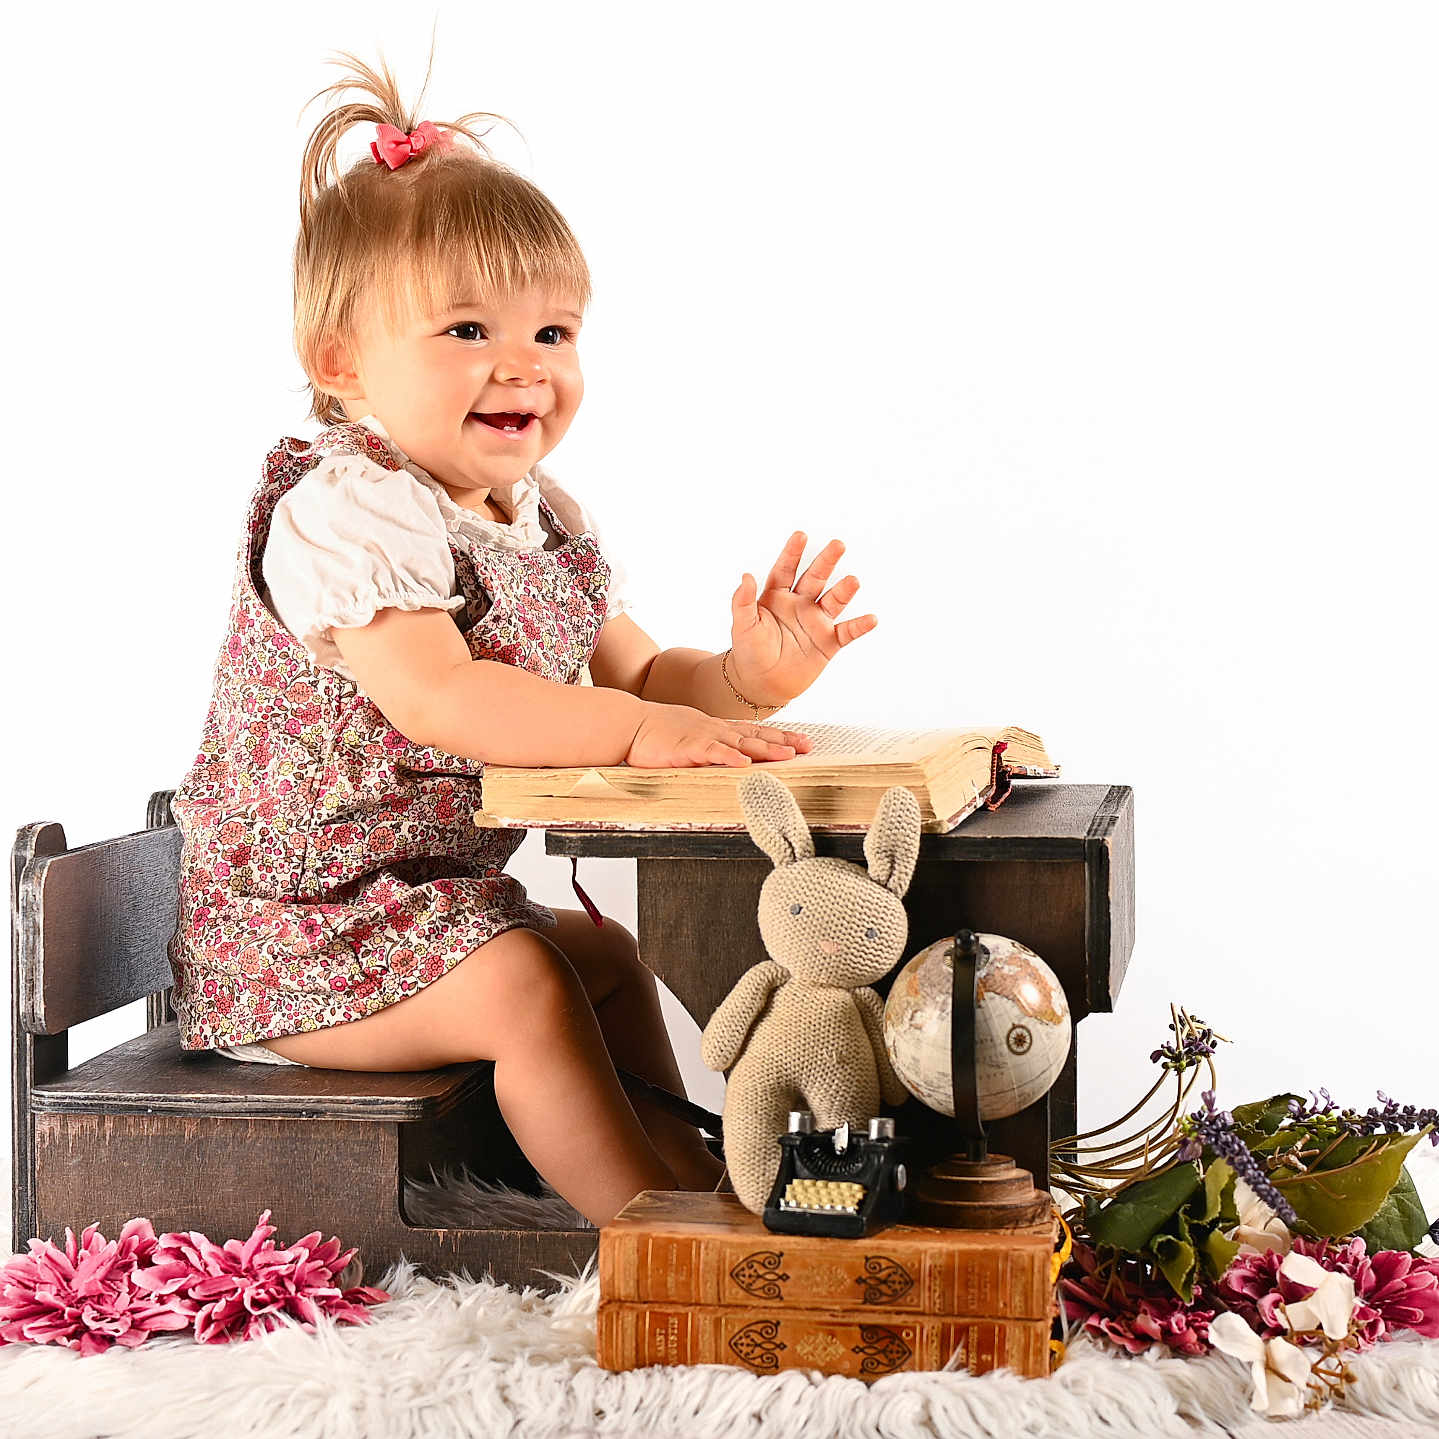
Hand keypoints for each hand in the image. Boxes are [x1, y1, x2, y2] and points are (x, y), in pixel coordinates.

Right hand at [625, 701, 813, 769]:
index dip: (779, 736)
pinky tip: (744, 764)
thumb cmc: (656, 734)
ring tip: (788, 755)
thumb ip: (710, 749)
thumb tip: (730, 761)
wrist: (629, 724)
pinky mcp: (687, 747)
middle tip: (808, 746)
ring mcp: (703, 737)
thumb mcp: (690, 739)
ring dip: (766, 749)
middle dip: (783, 741)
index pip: (754, 731)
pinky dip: (728, 758)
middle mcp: (715, 730)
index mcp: (716, 729)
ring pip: (740, 743)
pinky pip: (711, 753)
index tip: (802, 741)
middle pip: (756, 735)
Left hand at [729, 532, 877, 705]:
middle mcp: (800, 604)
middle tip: (838, 545)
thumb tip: (746, 576)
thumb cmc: (749, 651)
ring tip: (853, 580)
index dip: (793, 553)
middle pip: (815, 578)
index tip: (801, 536)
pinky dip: (859, 626)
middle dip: (826, 562)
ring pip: (833, 601)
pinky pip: (847, 632)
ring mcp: (815, 622)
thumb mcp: (742, 625)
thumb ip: (743, 601)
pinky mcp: (828, 642)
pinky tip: (871, 619)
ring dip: (843, 591)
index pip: (786, 569)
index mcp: (777, 596)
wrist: (761, 684)